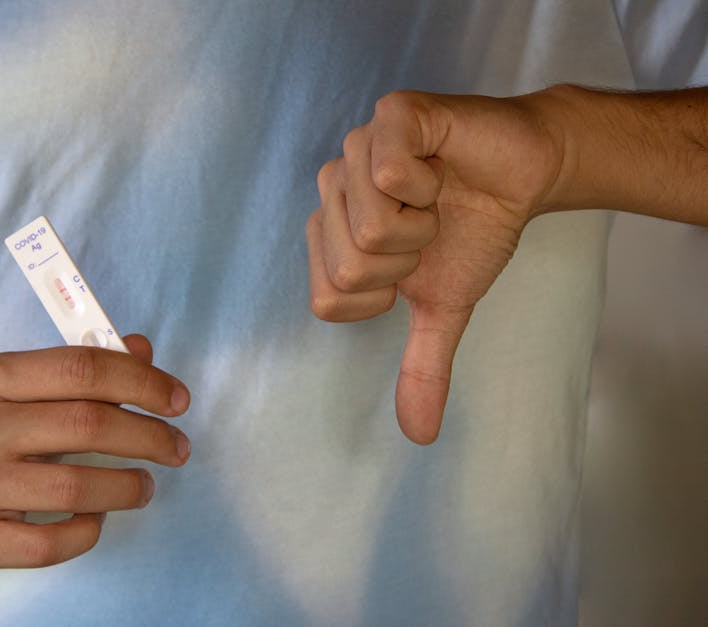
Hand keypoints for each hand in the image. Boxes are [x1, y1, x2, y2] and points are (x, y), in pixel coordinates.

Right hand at [0, 335, 189, 578]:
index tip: (176, 399)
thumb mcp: (16, 388)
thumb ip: (79, 369)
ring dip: (129, 486)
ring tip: (144, 485)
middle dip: (150, 436)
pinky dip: (89, 529)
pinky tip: (97, 517)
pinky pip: (52, 541)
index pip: (83, 368)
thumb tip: (141, 350)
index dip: (142, 382)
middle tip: (176, 448)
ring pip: (77, 486)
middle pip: (89, 424)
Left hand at [307, 90, 562, 443]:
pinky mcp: (389, 115)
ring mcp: (354, 147)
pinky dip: (431, 186)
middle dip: (407, 260)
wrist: (525, 178)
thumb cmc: (473, 233)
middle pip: (348, 266)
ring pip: (370, 227)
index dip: (380, 295)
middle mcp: (330, 188)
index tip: (411, 265)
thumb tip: (420, 437)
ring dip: (422, 226)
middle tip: (428, 228)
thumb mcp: (444, 308)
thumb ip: (422, 366)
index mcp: (328, 233)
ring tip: (435, 198)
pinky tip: (441, 168)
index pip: (326, 298)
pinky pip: (389, 172)